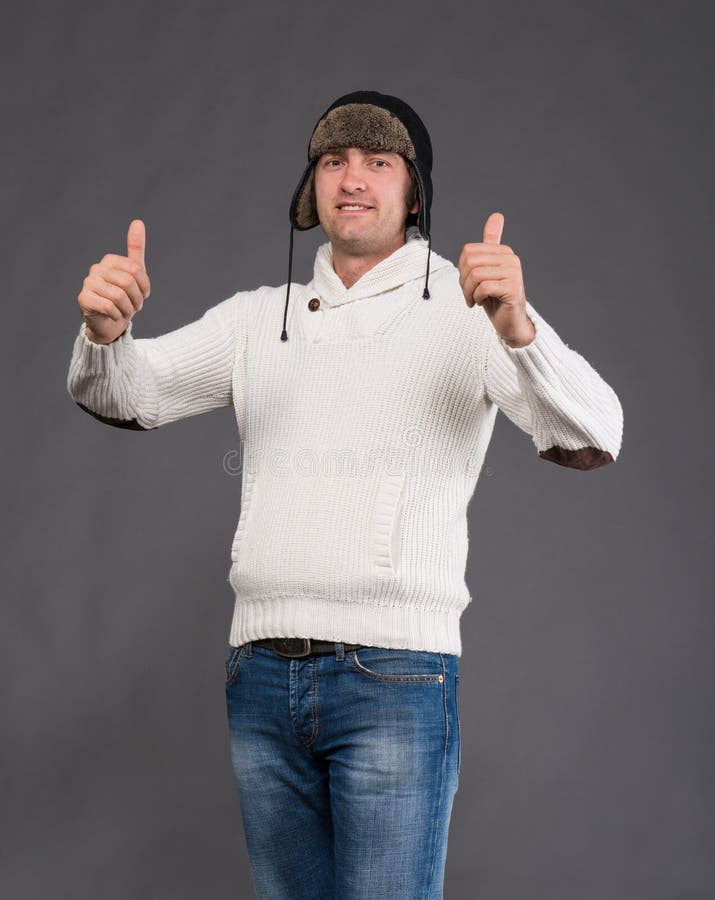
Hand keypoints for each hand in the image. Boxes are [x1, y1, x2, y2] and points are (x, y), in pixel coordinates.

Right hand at [77, 219, 150, 343]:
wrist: (110, 323)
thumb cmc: (124, 298)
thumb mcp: (134, 274)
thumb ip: (135, 249)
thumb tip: (137, 222)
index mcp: (109, 260)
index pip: (136, 270)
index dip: (144, 287)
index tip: (142, 295)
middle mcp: (96, 268)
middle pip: (128, 283)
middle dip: (137, 300)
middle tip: (134, 307)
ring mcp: (88, 283)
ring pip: (119, 296)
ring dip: (128, 309)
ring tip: (125, 311)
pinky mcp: (83, 299)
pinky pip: (109, 307)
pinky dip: (117, 315)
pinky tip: (114, 316)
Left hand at [458, 212, 534, 346]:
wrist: (510, 322)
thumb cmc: (496, 298)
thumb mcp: (489, 269)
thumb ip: (491, 244)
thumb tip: (497, 216)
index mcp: (504, 252)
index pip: (468, 251)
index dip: (462, 269)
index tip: (468, 283)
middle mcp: (511, 259)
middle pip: (470, 261)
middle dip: (463, 281)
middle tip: (469, 293)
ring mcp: (514, 273)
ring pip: (476, 275)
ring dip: (469, 292)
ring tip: (475, 299)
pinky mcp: (513, 288)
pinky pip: (483, 287)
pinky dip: (477, 298)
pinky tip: (482, 303)